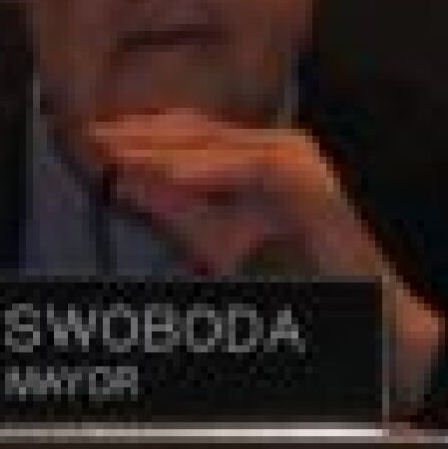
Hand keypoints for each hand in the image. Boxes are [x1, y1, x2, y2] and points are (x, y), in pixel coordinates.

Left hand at [84, 109, 444, 410]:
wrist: (362, 317)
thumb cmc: (290, 281)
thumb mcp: (213, 243)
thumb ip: (173, 211)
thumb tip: (123, 181)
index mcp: (248, 156)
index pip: (181, 134)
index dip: (133, 133)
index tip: (84, 134)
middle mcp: (270, 149)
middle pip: (191, 132)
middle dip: (136, 135)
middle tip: (87, 135)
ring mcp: (295, 162)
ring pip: (217, 145)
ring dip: (163, 150)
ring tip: (116, 152)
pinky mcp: (312, 186)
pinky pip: (254, 170)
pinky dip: (209, 172)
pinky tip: (168, 175)